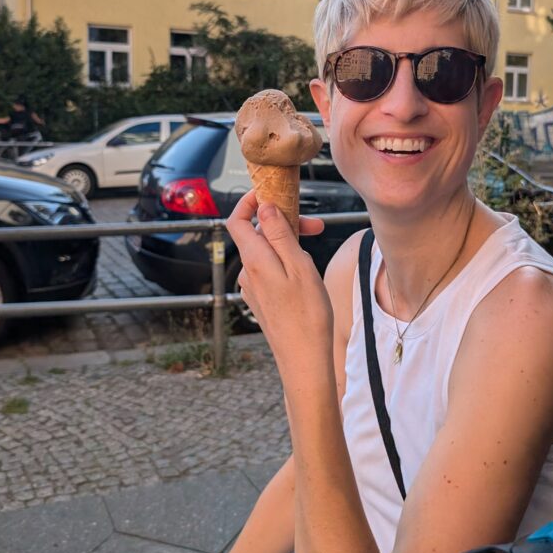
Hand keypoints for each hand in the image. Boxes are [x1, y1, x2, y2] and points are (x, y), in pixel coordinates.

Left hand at [226, 191, 333, 388]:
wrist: (304, 359)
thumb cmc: (307, 314)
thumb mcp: (299, 267)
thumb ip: (280, 235)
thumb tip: (264, 208)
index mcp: (255, 260)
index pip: (237, 220)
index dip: (249, 202)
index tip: (271, 193)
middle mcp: (248, 272)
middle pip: (256, 234)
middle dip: (283, 223)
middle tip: (315, 226)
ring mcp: (253, 287)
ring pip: (266, 252)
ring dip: (288, 243)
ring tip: (315, 252)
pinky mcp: (261, 300)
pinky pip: (269, 270)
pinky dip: (286, 262)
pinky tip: (306, 275)